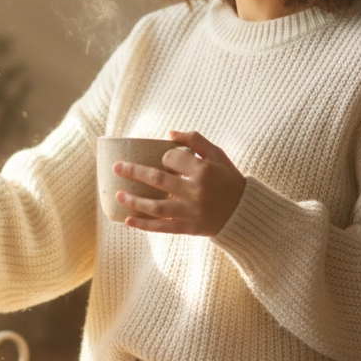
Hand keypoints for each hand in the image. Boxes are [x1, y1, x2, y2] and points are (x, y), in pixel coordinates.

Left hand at [113, 130, 245, 235]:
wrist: (244, 212)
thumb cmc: (229, 179)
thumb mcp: (218, 155)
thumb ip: (196, 140)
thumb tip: (169, 133)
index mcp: (203, 170)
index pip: (172, 159)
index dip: (164, 157)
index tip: (164, 159)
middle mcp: (196, 190)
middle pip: (157, 179)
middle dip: (134, 172)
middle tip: (116, 168)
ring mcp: (192, 211)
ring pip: (156, 206)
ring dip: (134, 200)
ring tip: (117, 194)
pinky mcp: (189, 227)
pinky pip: (163, 227)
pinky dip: (144, 225)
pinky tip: (128, 221)